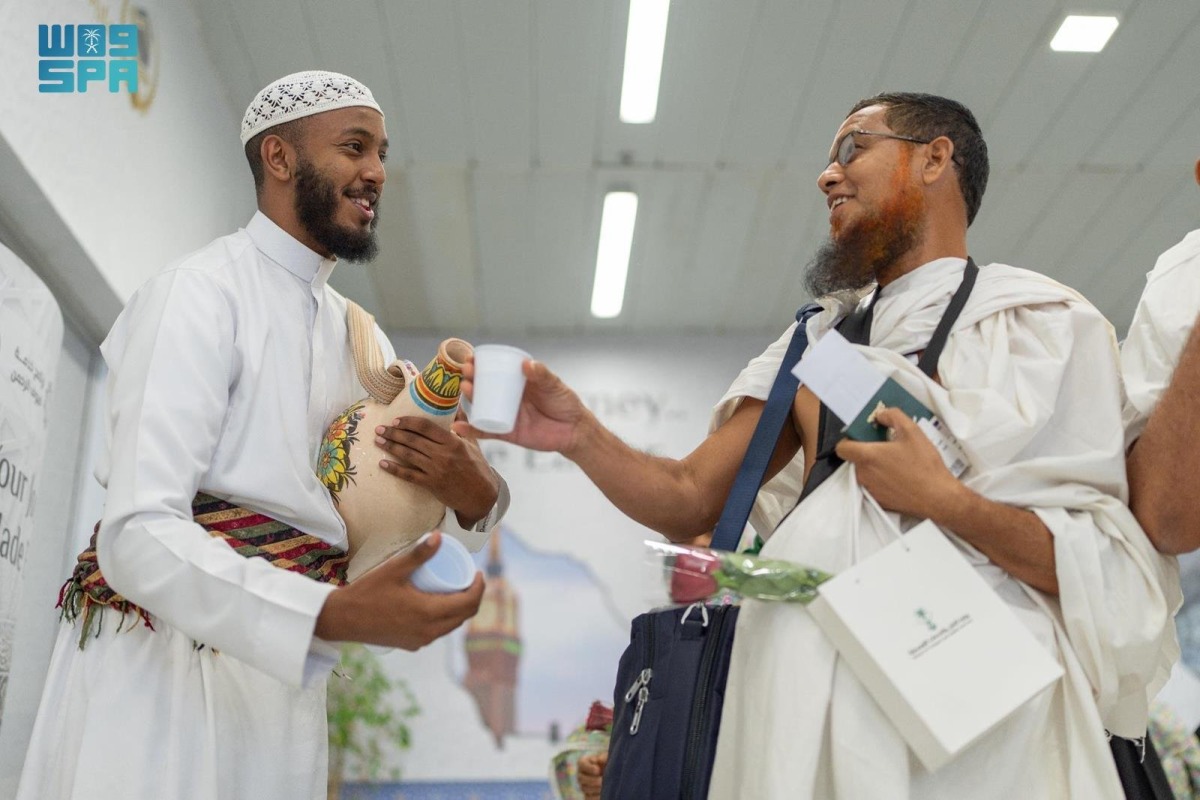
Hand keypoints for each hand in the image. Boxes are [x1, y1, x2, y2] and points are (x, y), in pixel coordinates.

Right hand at [315, 532, 483, 649]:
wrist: (342, 620)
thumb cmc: (367, 593)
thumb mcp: (394, 569)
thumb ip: (418, 554)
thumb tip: (440, 536)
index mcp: (429, 614)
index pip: (468, 604)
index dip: (479, 588)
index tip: (479, 573)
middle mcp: (429, 632)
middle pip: (464, 617)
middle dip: (473, 597)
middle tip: (470, 579)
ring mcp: (420, 641)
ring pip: (451, 626)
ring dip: (460, 610)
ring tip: (457, 589)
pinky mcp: (411, 644)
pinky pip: (437, 632)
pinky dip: (445, 619)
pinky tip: (438, 606)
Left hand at [375, 417, 498, 523]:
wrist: (481, 495)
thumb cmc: (478, 467)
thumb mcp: (473, 443)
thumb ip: (463, 424)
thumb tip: (456, 406)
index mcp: (453, 442)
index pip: (426, 427)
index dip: (409, 422)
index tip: (396, 420)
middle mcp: (442, 454)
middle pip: (413, 440)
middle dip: (393, 433)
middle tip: (380, 428)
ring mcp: (436, 470)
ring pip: (408, 455)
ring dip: (391, 447)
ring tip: (378, 441)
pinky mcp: (431, 484)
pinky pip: (409, 475)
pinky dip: (394, 469)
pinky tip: (383, 464)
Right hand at [451, 358, 594, 456]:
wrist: (574, 430)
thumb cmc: (564, 402)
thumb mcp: (554, 385)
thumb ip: (542, 375)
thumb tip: (527, 364)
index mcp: (516, 382)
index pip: (493, 370)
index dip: (480, 364)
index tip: (471, 358)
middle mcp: (507, 397)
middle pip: (483, 387)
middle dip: (471, 379)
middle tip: (467, 372)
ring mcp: (505, 415)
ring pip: (481, 407)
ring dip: (469, 399)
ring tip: (465, 389)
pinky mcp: (506, 433)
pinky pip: (485, 431)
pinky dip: (471, 430)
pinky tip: (459, 426)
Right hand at [577, 751, 607, 799]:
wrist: (610, 774)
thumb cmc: (607, 763)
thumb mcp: (607, 757)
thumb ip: (604, 757)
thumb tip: (599, 760)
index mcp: (583, 763)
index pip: (582, 764)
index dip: (589, 768)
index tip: (598, 770)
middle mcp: (580, 775)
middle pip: (581, 778)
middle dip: (593, 780)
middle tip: (602, 780)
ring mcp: (583, 786)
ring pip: (585, 789)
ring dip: (595, 789)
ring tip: (605, 787)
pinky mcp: (587, 795)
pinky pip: (588, 798)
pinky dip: (595, 797)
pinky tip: (603, 795)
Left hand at [834, 406, 965, 520]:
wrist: (938, 498)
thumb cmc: (925, 469)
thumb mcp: (912, 432)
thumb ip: (893, 416)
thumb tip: (882, 415)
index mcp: (868, 456)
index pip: (842, 447)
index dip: (849, 439)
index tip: (861, 436)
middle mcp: (865, 474)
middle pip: (856, 458)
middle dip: (868, 451)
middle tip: (886, 446)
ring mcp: (870, 489)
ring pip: (865, 472)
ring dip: (876, 465)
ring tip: (897, 461)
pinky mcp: (879, 500)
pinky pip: (874, 485)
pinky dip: (882, 479)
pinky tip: (899, 475)